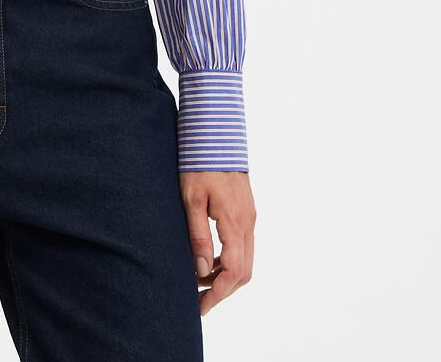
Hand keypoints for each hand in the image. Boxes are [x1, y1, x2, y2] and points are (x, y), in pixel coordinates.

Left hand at [180, 170, 254, 315]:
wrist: (216, 135)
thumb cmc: (200, 164)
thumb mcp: (191, 199)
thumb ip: (197, 235)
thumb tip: (200, 270)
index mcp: (235, 223)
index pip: (233, 271)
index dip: (217, 293)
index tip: (200, 306)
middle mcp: (247, 223)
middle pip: (243, 271)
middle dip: (222, 290)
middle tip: (199, 300)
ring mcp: (249, 217)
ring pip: (245, 260)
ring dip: (226, 275)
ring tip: (199, 281)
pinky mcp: (246, 211)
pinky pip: (243, 245)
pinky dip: (229, 259)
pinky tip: (208, 258)